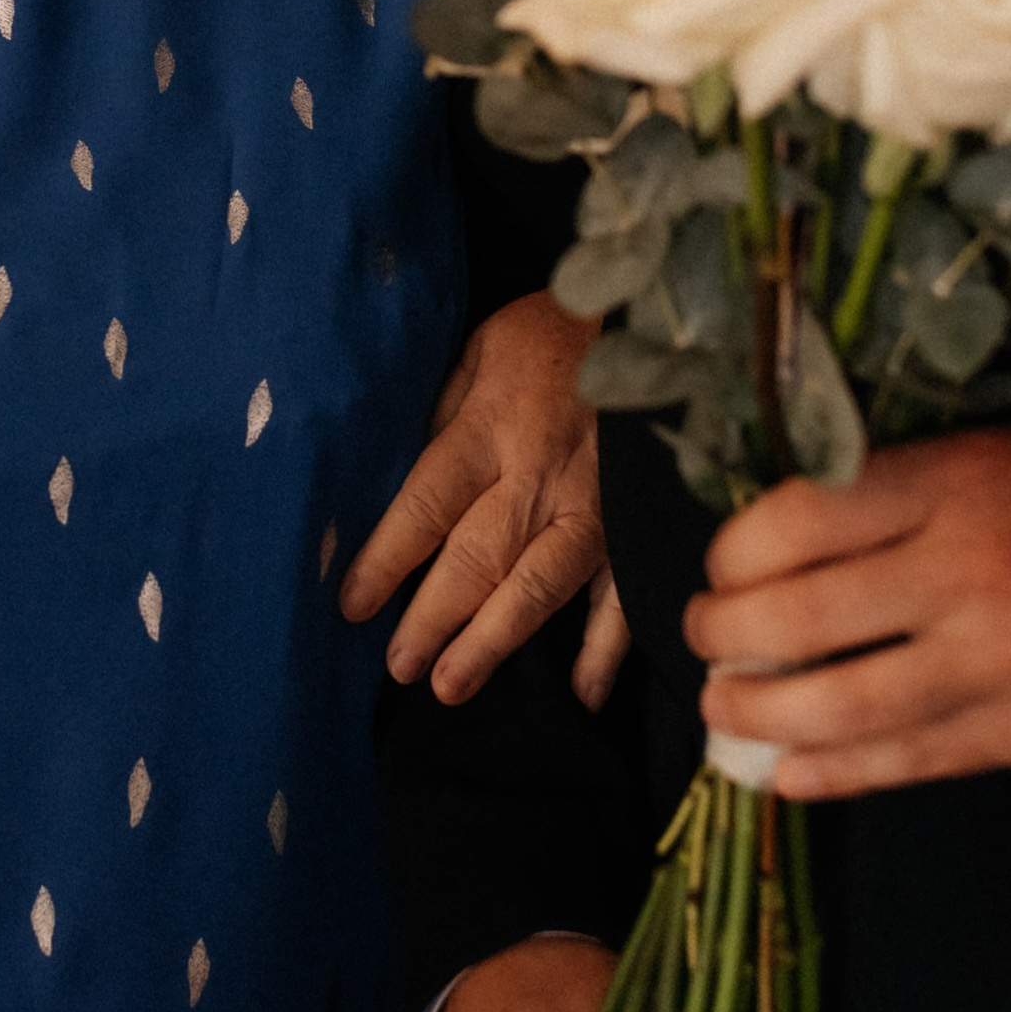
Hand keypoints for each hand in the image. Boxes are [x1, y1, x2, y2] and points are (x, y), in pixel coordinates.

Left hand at [341, 292, 618, 703]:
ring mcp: (597, 505)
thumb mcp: (481, 348)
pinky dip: (607, 647)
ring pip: (540, 585)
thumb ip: (444, 413)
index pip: (427, 503)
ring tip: (451, 686)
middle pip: (478, 556)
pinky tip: (585, 694)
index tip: (353, 605)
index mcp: (492, 426)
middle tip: (400, 667)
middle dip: (434, 616)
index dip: (387, 558)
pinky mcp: (638, 522)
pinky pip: (623, 592)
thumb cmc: (553, 333)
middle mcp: (540, 474)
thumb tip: (401, 478)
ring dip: (495, 640)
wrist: (657, 317)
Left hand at [689, 427, 1010, 799]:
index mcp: (957, 483)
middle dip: (721, 637)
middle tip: (704, 639)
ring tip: (726, 708)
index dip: (731, 553)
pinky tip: (786, 771)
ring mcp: (1007, 660)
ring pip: (839, 707)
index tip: (720, 567)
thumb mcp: (990, 457)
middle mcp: (975, 568)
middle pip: (797, 617)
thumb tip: (762, 540)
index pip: (798, 519)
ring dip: (756, 714)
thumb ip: (888, 491)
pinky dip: (829, 773)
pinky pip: (906, 762)